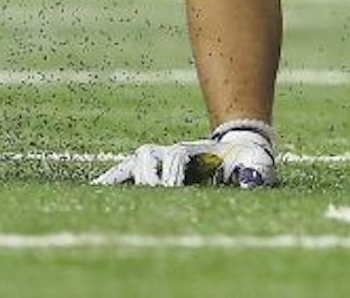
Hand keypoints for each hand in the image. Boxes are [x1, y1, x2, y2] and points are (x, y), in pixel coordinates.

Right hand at [93, 121, 276, 188]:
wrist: (237, 150)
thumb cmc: (246, 158)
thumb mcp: (255, 163)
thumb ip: (254, 171)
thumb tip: (251, 182)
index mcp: (194, 150)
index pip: (176, 157)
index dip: (171, 171)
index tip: (172, 188)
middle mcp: (169, 152)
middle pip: (148, 157)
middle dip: (147, 177)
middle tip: (152, 197)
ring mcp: (156, 161)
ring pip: (133, 164)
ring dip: (124, 179)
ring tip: (115, 198)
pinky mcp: (147, 172)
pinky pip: (122, 175)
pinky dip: (109, 183)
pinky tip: (94, 196)